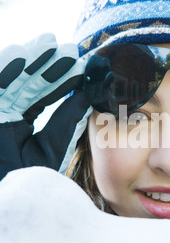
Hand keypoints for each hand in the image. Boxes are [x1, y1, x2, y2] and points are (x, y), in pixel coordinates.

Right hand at [0, 33, 91, 179]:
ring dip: (28, 60)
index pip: (42, 96)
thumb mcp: (49, 149)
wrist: (9, 198)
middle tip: (70, 49)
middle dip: (48, 64)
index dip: (60, 80)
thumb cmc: (27, 180)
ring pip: (9, 78)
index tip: (81, 66)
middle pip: (26, 83)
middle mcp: (5, 114)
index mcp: (20, 125)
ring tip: (49, 44)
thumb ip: (65, 122)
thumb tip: (88, 97)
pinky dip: (5, 68)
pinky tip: (21, 55)